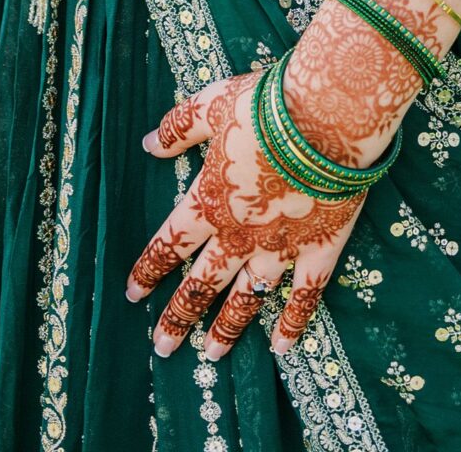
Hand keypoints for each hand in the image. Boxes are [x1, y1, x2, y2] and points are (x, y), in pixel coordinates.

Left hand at [126, 72, 367, 360]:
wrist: (328, 115)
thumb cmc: (267, 104)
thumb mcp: (212, 105)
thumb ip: (179, 128)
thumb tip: (148, 145)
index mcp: (210, 202)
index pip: (169, 243)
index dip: (149, 270)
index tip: (132, 295)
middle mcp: (239, 234)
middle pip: (202, 284)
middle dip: (179, 317)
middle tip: (162, 347)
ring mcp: (280, 248)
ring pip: (247, 299)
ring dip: (226, 328)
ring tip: (211, 356)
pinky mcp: (319, 249)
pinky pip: (305, 296)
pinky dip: (293, 323)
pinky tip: (283, 348)